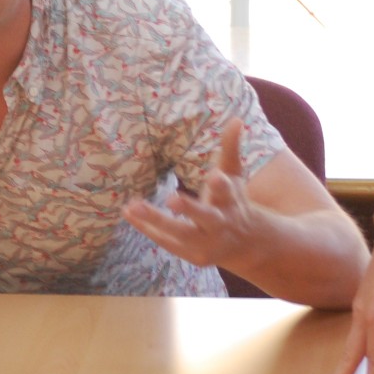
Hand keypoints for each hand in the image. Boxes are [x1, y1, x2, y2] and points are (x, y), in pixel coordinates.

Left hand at [123, 118, 259, 268]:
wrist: (245, 243)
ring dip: (156, 220)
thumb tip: (237, 119)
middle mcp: (220, 223)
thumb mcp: (235, 175)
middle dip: (190, 208)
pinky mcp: (191, 254)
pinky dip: (147, 228)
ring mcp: (205, 242)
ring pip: (180, 232)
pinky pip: (166, 242)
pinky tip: (128, 214)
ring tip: (132, 206)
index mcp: (231, 201)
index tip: (215, 175)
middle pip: (204, 216)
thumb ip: (231, 148)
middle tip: (171, 198)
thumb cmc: (233, 201)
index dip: (221, 184)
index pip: (227, 191)